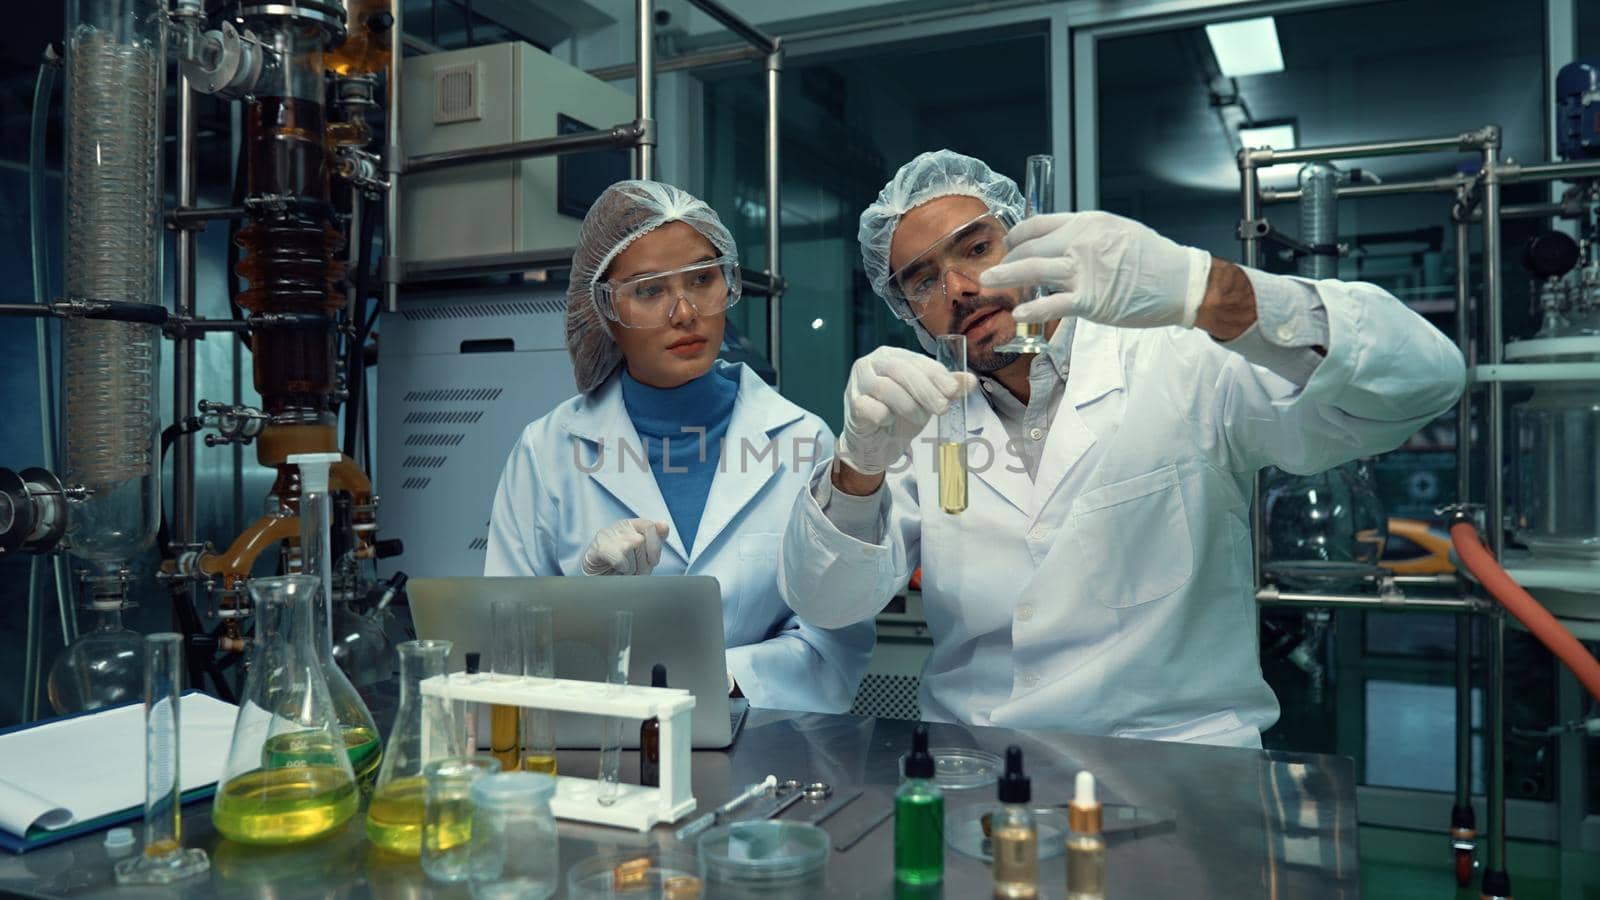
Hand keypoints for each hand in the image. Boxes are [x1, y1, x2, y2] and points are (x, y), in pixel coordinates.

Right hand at [582, 518, 669, 574]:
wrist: (599, 580)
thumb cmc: (623, 567)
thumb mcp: (644, 554)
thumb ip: (656, 539)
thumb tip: (664, 525)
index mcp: (633, 525)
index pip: (650, 526)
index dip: (655, 546)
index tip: (653, 562)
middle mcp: (620, 526)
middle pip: (641, 541)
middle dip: (642, 563)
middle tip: (635, 571)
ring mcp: (606, 535)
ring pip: (630, 548)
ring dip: (632, 568)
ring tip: (625, 572)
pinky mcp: (597, 548)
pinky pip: (619, 556)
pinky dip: (622, 567)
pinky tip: (618, 570)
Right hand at [836, 347, 976, 476]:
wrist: (874, 444)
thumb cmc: (899, 415)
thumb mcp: (927, 400)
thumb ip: (946, 388)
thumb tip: (970, 381)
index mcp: (891, 355)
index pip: (916, 360)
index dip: (937, 375)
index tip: (953, 391)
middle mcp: (871, 364)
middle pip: (900, 370)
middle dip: (926, 390)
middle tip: (942, 408)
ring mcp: (857, 383)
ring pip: (884, 387)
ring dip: (908, 405)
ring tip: (921, 419)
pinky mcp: (852, 405)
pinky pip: (867, 407)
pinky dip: (882, 415)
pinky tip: (889, 422)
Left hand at [980, 211, 1213, 329]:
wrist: (1181, 281)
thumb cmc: (1152, 259)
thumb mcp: (1117, 231)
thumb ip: (1086, 236)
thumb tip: (1060, 244)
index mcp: (1087, 222)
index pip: (1039, 224)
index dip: (1017, 235)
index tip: (1009, 244)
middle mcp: (1081, 241)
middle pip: (1031, 247)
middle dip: (1008, 259)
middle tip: (995, 271)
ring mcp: (1084, 270)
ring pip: (1033, 270)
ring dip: (1006, 277)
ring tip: (988, 283)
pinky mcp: (1090, 299)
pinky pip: (1052, 303)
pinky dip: (1032, 309)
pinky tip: (1017, 314)